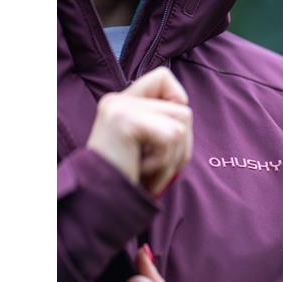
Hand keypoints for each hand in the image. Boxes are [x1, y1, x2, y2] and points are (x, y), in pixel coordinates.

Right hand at [87, 66, 192, 195]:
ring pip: (181, 125)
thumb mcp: (146, 148)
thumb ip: (162, 125)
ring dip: (172, 159)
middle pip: (183, 110)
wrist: (97, 204)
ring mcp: (120, 107)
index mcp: (123, 102)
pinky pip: (170, 137)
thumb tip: (185, 108)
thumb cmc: (126, 181)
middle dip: (181, 147)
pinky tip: (141, 172)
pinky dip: (164, 163)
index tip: (166, 133)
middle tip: (156, 167)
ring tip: (148, 172)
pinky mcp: (124, 120)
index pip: (164, 78)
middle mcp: (119, 99)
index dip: (178, 102)